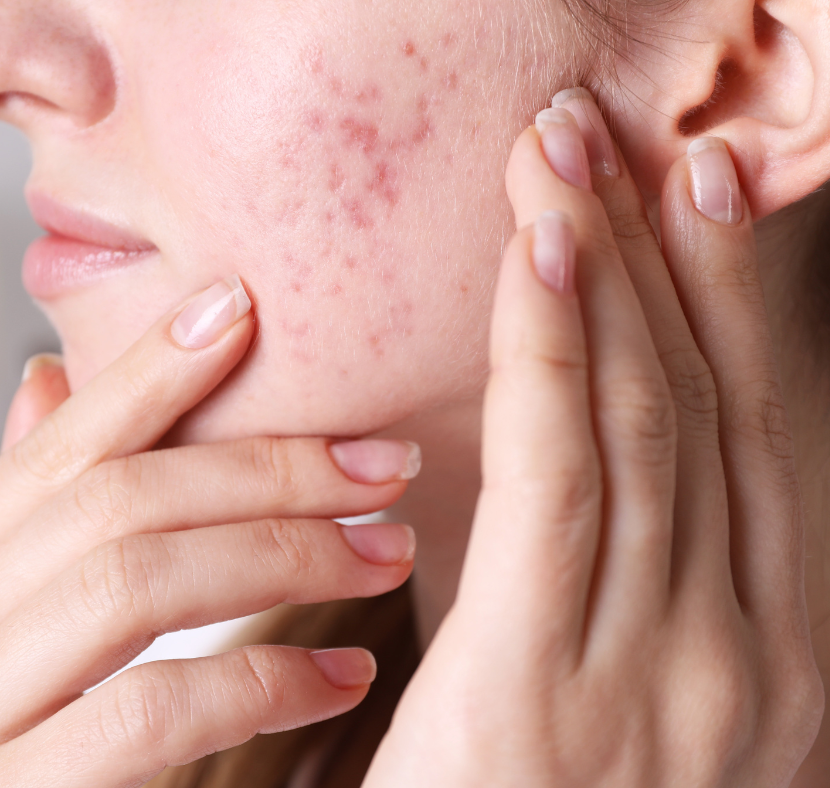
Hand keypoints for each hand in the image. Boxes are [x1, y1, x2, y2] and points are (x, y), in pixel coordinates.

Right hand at [0, 277, 417, 786]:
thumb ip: (19, 519)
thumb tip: (49, 381)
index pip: (57, 449)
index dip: (146, 372)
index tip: (240, 310)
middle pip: (119, 501)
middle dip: (267, 470)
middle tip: (383, 465)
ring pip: (137, 582)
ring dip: (284, 553)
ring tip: (386, 553)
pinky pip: (151, 712)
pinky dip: (261, 680)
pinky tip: (342, 676)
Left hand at [364, 90, 822, 785]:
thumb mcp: (644, 701)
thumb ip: (647, 588)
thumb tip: (620, 462)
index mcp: (780, 655)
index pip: (755, 429)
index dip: (735, 294)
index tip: (701, 183)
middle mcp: (748, 655)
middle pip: (703, 402)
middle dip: (666, 251)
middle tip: (621, 133)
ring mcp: (663, 676)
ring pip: (638, 421)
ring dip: (607, 269)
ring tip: (570, 157)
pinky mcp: (541, 691)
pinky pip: (554, 481)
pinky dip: (552, 355)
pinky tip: (541, 255)